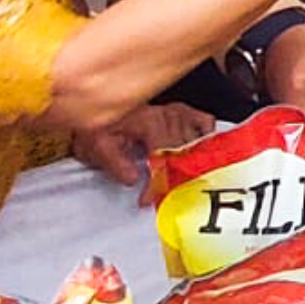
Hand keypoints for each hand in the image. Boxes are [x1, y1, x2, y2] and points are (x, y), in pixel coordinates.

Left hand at [72, 102, 214, 202]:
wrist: (98, 104)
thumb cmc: (100, 124)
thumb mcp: (99, 144)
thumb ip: (116, 164)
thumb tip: (134, 179)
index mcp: (148, 123)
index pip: (162, 157)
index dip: (156, 182)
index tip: (148, 198)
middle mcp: (166, 116)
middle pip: (182, 152)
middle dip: (175, 178)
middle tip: (166, 196)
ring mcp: (174, 113)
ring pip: (195, 140)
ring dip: (191, 162)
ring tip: (182, 181)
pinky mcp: (178, 112)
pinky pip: (203, 121)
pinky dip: (206, 135)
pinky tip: (202, 150)